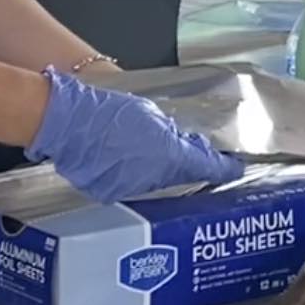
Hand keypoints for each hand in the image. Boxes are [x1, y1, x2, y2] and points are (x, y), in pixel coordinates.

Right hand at [26, 70, 245, 204]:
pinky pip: (133, 186)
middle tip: (195, 153)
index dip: (225, 167)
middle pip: (184, 176)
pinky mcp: (111, 193)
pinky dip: (136, 175)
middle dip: (190, 165)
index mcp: (171, 157)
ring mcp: (131, 189)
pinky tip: (128, 160)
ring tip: (151, 151)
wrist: (68, 123)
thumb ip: (173, 132)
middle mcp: (155, 178)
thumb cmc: (109, 111)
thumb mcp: (151, 114)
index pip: (208, 167)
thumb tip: (186, 143)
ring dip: (161, 170)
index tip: (236, 166)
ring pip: (158, 182)